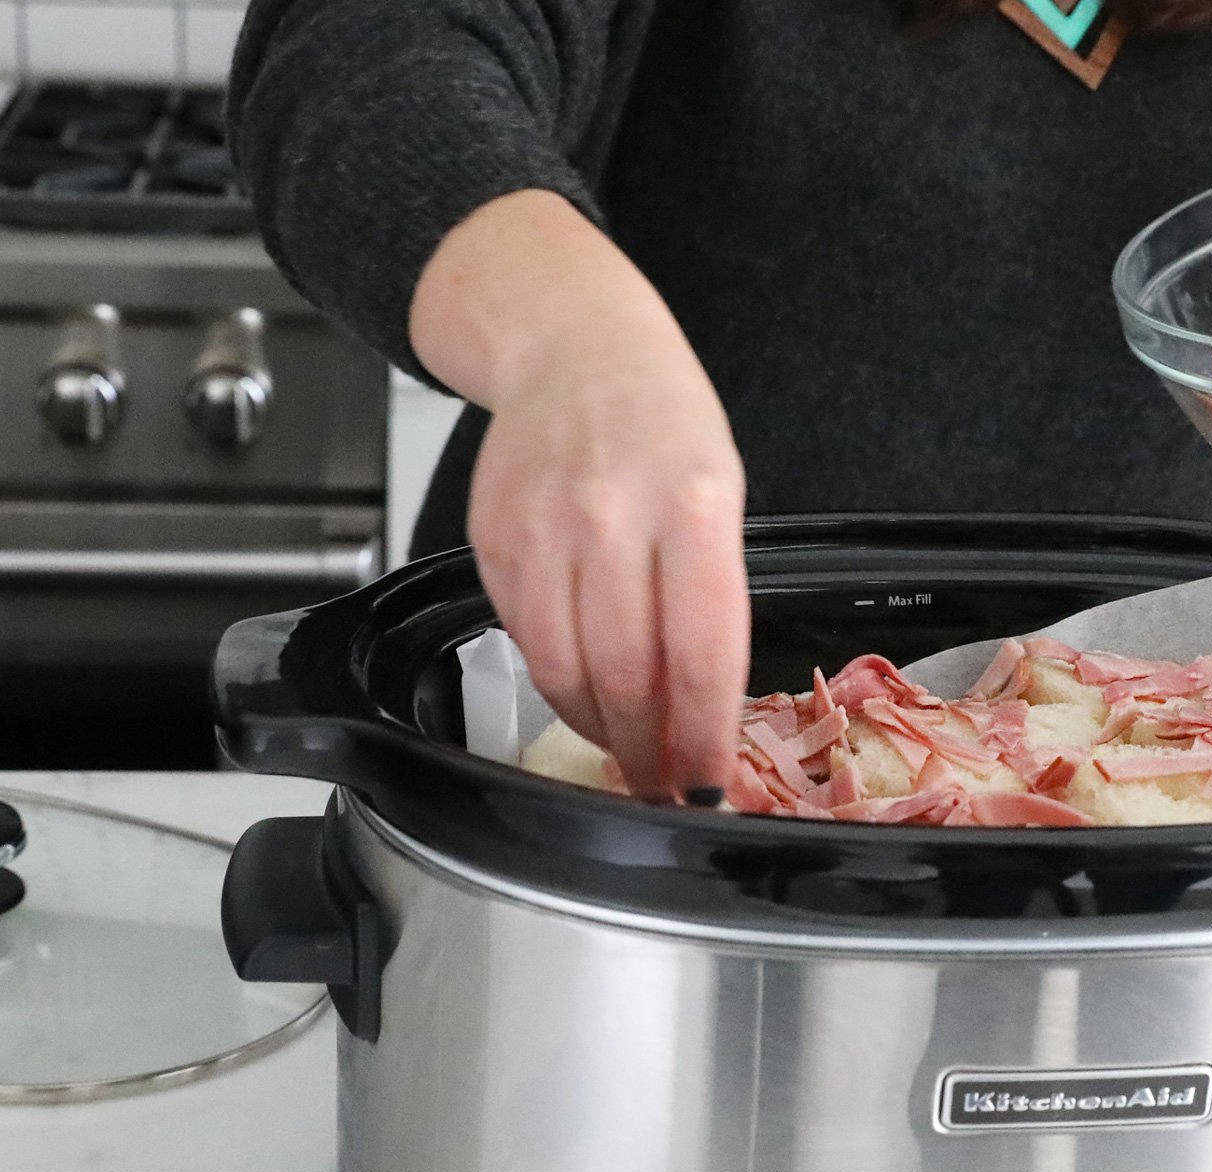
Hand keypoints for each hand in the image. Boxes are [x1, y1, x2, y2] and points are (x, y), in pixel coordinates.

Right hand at [413, 191, 750, 802]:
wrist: (570, 343)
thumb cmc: (661, 418)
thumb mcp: (719, 490)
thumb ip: (710, 592)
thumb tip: (702, 705)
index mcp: (695, 505)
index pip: (702, 654)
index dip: (703, 737)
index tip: (709, 784)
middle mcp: (613, 518)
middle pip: (628, 676)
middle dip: (649, 751)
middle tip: (665, 788)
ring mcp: (544, 530)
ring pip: (566, 672)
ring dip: (600, 729)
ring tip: (627, 755)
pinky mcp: (493, 542)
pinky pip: (525, 640)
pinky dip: (557, 683)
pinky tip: (583, 695)